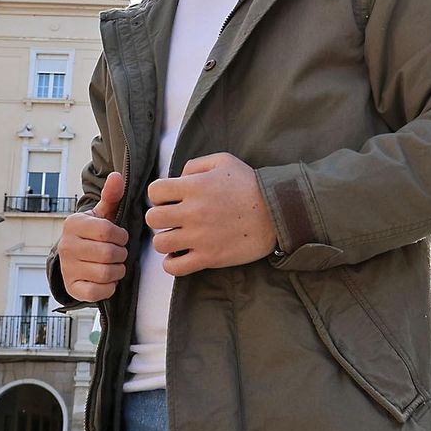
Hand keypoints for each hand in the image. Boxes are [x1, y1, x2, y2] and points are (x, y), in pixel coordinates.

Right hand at [57, 172, 128, 301]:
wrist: (72, 259)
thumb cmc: (92, 233)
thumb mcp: (101, 214)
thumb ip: (111, 196)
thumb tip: (117, 175)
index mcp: (73, 224)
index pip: (107, 231)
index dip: (121, 236)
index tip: (120, 237)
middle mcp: (66, 246)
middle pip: (108, 253)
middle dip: (121, 254)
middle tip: (119, 252)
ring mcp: (67, 268)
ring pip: (105, 273)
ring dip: (117, 270)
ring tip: (115, 264)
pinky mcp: (72, 288)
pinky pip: (97, 292)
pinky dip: (108, 287)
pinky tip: (107, 279)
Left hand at [146, 152, 276, 275]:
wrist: (277, 212)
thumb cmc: (250, 185)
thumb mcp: (223, 161)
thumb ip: (195, 165)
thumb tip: (178, 177)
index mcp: (194, 187)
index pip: (155, 191)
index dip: (160, 194)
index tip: (170, 198)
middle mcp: (193, 212)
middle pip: (153, 219)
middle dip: (160, 217)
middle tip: (173, 218)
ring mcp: (200, 237)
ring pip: (160, 244)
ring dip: (165, 240)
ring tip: (177, 237)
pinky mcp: (209, 258)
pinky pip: (174, 268)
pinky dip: (172, 263)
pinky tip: (181, 255)